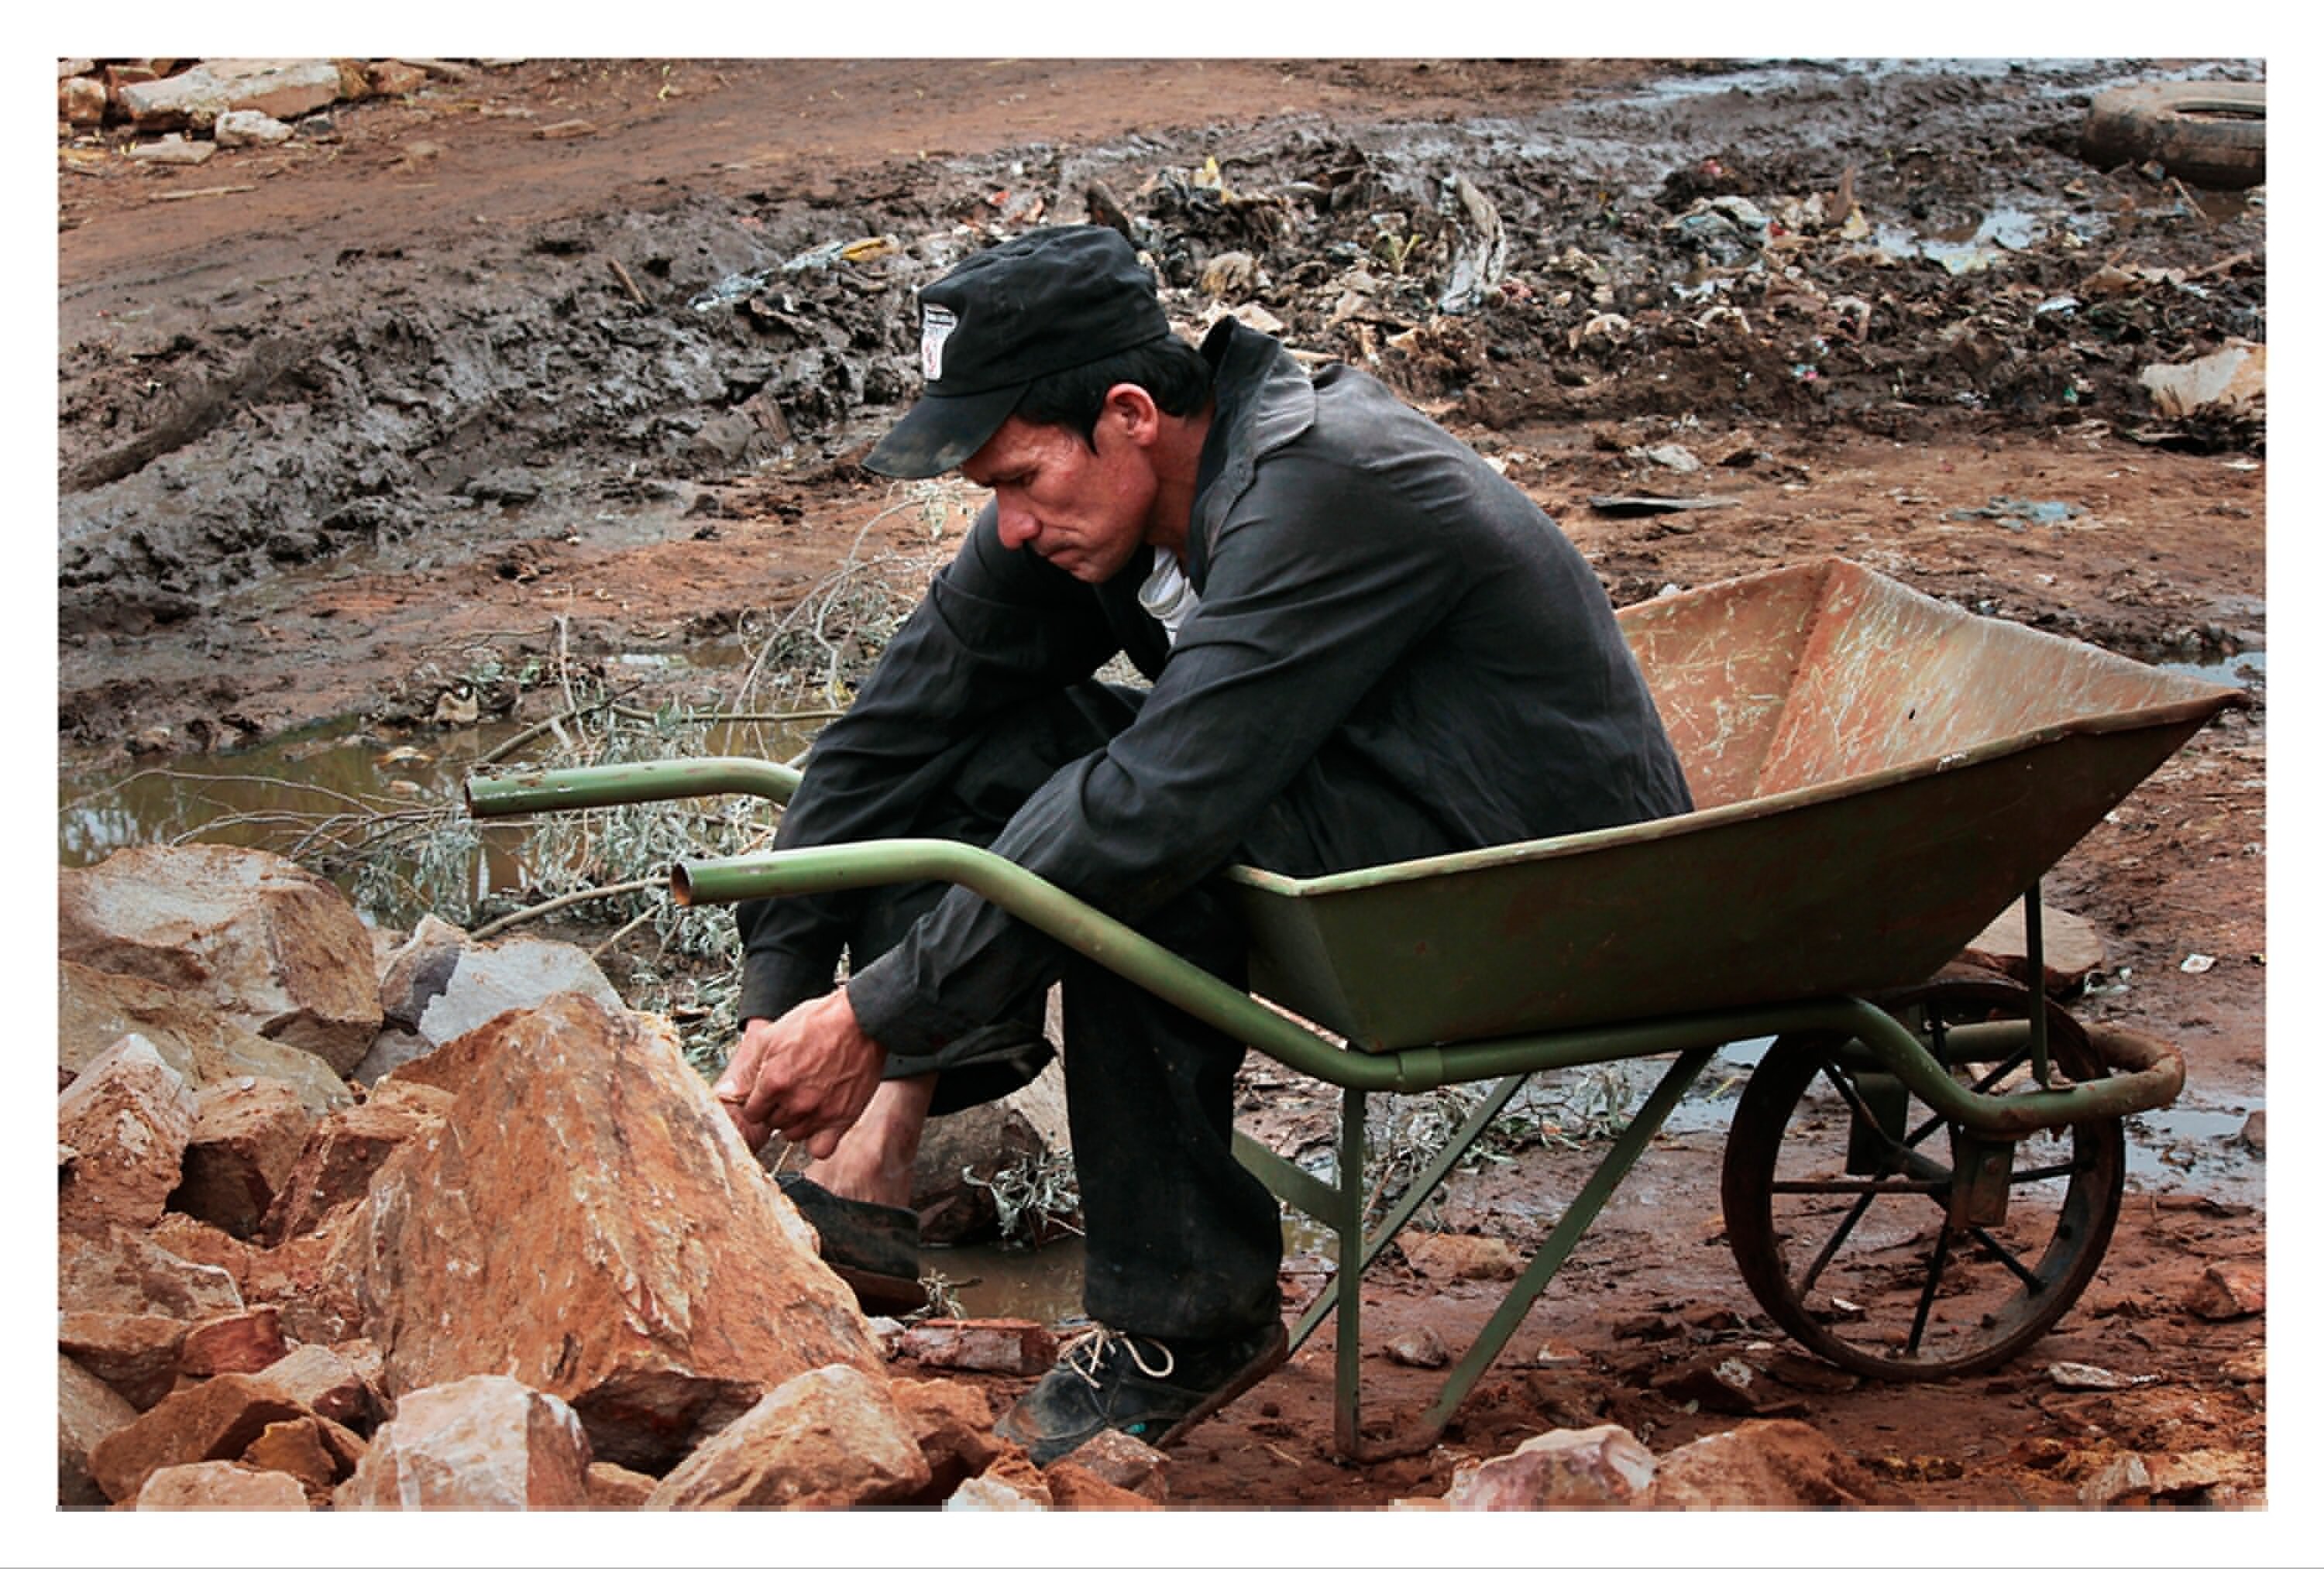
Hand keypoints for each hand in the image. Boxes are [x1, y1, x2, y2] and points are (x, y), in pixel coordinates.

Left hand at [713, 990, 885, 1159]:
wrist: (859, 1021)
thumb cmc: (818, 1023)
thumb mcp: (772, 1036)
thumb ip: (747, 1067)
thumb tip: (726, 1092)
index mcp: (774, 1082)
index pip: (752, 1113)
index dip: (759, 1101)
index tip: (769, 1093)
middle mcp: (795, 1101)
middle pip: (773, 1123)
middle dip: (777, 1109)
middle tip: (792, 1090)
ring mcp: (820, 1112)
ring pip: (794, 1135)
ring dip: (796, 1122)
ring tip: (807, 1100)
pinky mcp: (842, 1118)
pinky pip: (820, 1149)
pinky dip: (817, 1140)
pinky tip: (819, 1122)